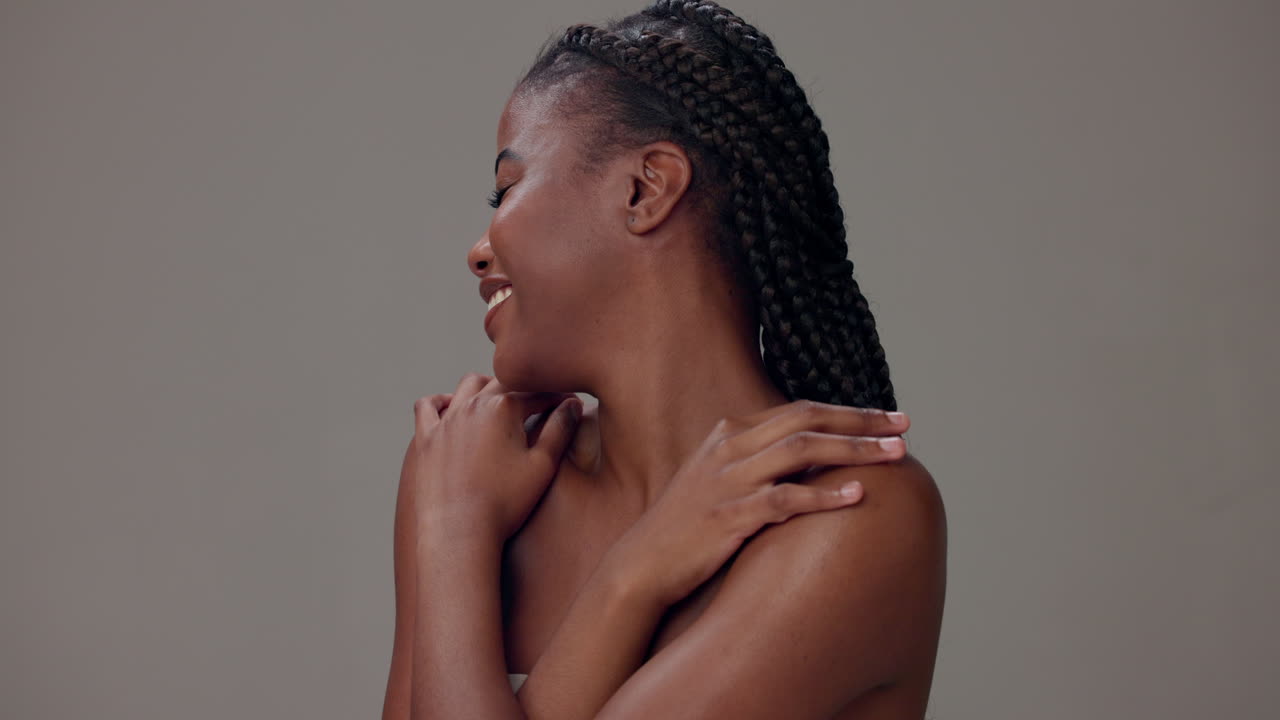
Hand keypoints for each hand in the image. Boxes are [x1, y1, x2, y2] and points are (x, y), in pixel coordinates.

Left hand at [405, 372, 583, 539]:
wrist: (457, 531)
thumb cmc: (504, 503)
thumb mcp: (543, 465)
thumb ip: (560, 430)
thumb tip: (572, 405)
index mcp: (503, 408)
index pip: (537, 392)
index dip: (557, 397)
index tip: (569, 404)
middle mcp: (472, 406)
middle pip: (503, 383)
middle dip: (525, 388)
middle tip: (542, 403)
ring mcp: (445, 421)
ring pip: (467, 386)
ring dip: (486, 387)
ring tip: (500, 402)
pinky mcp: (425, 438)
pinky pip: (427, 407)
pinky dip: (441, 401)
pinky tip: (452, 407)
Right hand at [601, 400, 909, 609]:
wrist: (643, 563)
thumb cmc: (689, 526)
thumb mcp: (720, 479)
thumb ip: (760, 461)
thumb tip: (815, 457)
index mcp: (730, 433)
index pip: (801, 410)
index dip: (849, 412)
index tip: (888, 419)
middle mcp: (729, 449)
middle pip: (807, 420)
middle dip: (861, 421)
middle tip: (905, 426)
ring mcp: (727, 481)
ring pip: (801, 451)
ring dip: (853, 451)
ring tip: (895, 457)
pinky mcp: (728, 517)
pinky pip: (784, 500)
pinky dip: (823, 496)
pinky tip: (857, 497)